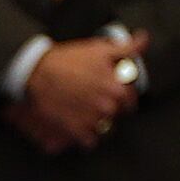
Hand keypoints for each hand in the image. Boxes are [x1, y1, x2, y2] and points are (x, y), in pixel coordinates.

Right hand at [13, 39, 138, 155]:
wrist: (36, 72)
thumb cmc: (67, 60)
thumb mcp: (99, 49)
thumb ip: (127, 48)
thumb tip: (144, 39)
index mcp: (117, 88)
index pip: (130, 100)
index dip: (122, 96)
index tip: (112, 93)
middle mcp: (108, 106)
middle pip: (118, 115)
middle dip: (110, 109)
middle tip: (95, 100)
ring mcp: (92, 120)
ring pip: (105, 129)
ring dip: (98, 123)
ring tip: (85, 112)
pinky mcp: (76, 130)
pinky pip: (90, 141)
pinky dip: (86, 136)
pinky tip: (79, 124)